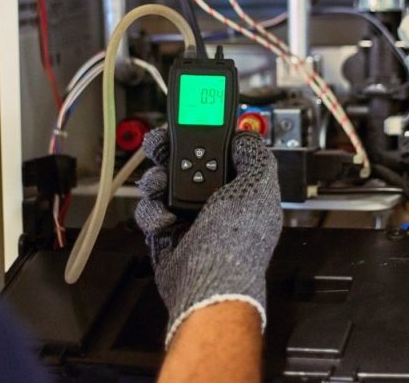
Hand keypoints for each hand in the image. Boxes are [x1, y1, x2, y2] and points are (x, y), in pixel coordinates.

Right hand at [135, 128, 281, 345]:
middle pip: (185, 164)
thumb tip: (245, 138)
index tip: (189, 126)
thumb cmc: (237, 243)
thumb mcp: (258, 187)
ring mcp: (189, 218)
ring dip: (157, 181)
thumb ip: (256, 156)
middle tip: (160, 148)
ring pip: (162, 184)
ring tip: (160, 187)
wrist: (209, 284)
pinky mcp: (167, 233)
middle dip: (170, 154)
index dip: (203, 137)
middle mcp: (214, 202)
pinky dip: (153, 212)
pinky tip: (165, 220)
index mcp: (240, 189)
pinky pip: (150, 211)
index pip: (219, 152)